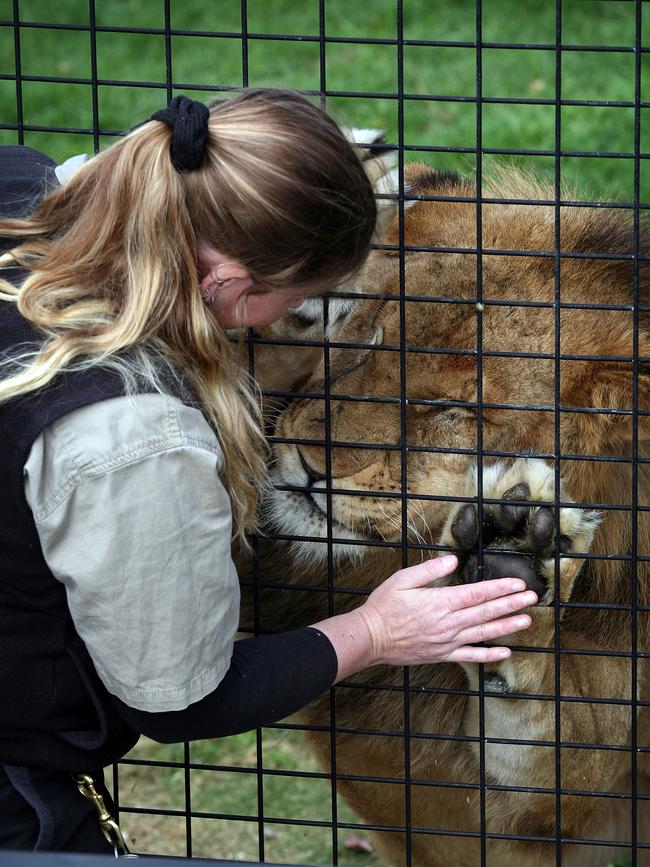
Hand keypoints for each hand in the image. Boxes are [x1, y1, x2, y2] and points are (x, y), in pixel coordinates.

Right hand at [313, 555, 535, 682]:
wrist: (370, 638)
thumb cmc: (384, 606)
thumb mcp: (402, 580)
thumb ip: (429, 570)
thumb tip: (452, 561)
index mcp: (440, 602)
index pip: (478, 594)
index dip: (500, 588)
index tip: (519, 584)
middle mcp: (448, 623)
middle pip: (486, 612)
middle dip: (511, 604)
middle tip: (533, 599)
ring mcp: (447, 641)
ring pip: (484, 633)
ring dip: (507, 626)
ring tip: (526, 621)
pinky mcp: (442, 655)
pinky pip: (471, 656)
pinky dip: (489, 655)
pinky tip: (506, 652)